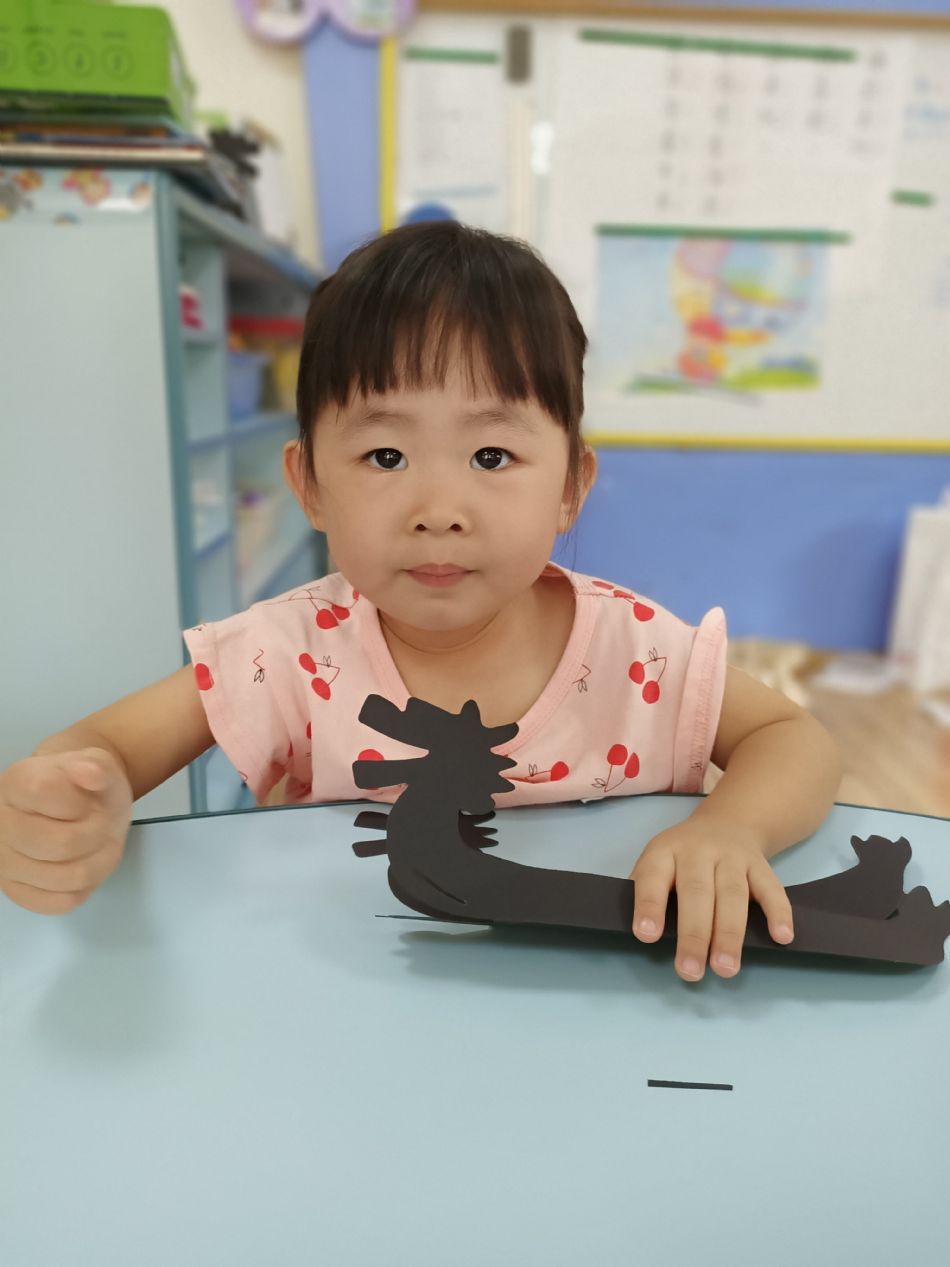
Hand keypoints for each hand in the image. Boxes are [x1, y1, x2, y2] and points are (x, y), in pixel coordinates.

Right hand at [0, 748, 132, 914]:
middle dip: (98, 833)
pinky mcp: (18, 893)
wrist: (78, 807)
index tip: (88, 798)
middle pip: (62, 844)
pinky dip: (87, 885)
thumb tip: (90, 774)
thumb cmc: (86, 787)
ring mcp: (4, 863)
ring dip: (100, 861)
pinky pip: (63, 902)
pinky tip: (84, 864)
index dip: (81, 800)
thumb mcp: (99, 765)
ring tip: (100, 843)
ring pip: (68, 877)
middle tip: (102, 824)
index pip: (47, 794)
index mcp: (15, 784)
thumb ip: (97, 766)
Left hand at [629, 815, 793, 980]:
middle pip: (697, 892)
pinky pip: (772, 888)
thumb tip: (643, 935)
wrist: (728, 822)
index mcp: (665, 851)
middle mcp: (698, 850)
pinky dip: (778, 912)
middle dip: (694, 934)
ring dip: (730, 934)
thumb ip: (647, 891)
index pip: (653, 877)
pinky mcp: (760, 865)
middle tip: (690, 971)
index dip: (649, 906)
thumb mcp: (657, 861)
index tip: (646, 936)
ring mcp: (732, 856)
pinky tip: (781, 937)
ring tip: (726, 969)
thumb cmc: (683, 857)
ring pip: (732, 895)